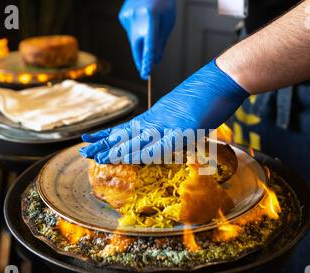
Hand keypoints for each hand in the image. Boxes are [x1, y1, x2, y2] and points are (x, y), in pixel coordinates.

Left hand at [80, 60, 248, 163]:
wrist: (224, 78)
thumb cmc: (208, 95)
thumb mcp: (187, 114)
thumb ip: (175, 127)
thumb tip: (169, 138)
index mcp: (158, 117)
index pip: (128, 130)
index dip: (110, 136)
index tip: (93, 141)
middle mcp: (159, 120)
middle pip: (128, 134)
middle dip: (106, 144)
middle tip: (85, 151)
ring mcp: (170, 124)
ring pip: (139, 139)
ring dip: (117, 149)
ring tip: (96, 155)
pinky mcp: (184, 128)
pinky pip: (162, 145)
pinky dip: (146, 152)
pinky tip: (129, 159)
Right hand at [119, 0, 175, 78]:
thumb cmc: (163, 4)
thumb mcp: (168, 22)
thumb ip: (160, 42)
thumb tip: (155, 61)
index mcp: (151, 17)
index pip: (149, 44)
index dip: (147, 60)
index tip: (146, 74)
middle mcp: (136, 16)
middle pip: (137, 46)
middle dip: (141, 60)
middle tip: (145, 72)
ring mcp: (127, 16)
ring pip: (134, 40)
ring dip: (141, 42)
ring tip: (149, 27)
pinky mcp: (122, 16)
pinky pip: (130, 32)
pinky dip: (136, 32)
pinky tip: (141, 20)